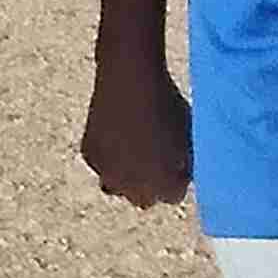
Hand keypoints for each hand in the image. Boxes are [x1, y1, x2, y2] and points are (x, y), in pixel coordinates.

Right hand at [80, 52, 192, 208]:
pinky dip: (107, 155)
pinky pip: (100, 164)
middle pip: (143, 198)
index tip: (177, 160)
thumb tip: (181, 170)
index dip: (175, 178)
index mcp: (164, 187)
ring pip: (116, 185)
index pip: (173, 196)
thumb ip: (184, 161)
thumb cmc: (166, 103)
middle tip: (153, 155)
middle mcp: (134, 189)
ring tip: (132, 147)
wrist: (131, 79)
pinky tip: (114, 132)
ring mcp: (108, 175)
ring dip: (124, 175)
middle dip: (149, 183)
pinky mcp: (90, 157)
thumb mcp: (187, 135)